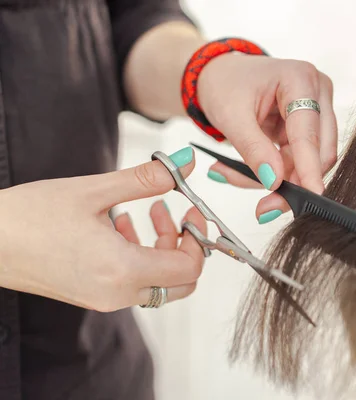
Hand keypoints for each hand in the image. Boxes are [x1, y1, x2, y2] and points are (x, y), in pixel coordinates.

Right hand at [0, 148, 206, 311]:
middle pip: (180, 282)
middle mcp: (117, 294)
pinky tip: (119, 226)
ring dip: (160, 248)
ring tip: (142, 213)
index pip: (189, 267)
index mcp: (123, 271)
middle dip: (184, 246)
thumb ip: (145, 180)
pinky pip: (133, 284)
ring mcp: (104, 299)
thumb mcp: (93, 191)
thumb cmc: (28, 217)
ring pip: (157, 283)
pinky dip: (139, 257)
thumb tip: (185, 163)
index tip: (192, 209)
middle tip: (173, 212)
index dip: (199, 237)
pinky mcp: (91, 295)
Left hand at [198, 54, 337, 221]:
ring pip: (310, 161)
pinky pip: (298, 161)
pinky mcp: (309, 127)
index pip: (308, 132)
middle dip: (293, 181)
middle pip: (319, 150)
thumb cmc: (224, 84)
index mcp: (300, 78)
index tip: (311, 194)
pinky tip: (249, 172)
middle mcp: (317, 92)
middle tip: (265, 207)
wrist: (219, 75)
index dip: (309, 167)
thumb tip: (275, 181)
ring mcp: (317, 110)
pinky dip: (275, 172)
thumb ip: (253, 149)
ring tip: (236, 177)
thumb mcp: (230, 116)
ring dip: (280, 179)